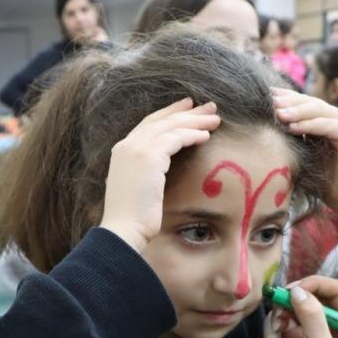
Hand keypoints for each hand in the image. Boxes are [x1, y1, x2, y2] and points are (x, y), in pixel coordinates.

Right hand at [100, 98, 220, 251]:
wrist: (123, 230)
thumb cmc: (133, 219)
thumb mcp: (138, 189)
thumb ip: (147, 174)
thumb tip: (161, 172)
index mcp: (122, 152)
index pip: (149, 124)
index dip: (169, 113)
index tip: (187, 107)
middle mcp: (127, 146)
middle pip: (161, 120)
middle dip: (187, 111)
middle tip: (208, 106)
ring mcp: (136, 149)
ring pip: (171, 126)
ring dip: (195, 121)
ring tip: (215, 120)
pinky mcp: (149, 156)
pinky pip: (176, 138)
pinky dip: (192, 135)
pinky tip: (206, 136)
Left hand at [271, 88, 337, 243]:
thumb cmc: (320, 177)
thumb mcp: (300, 153)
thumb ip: (290, 137)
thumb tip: (263, 126)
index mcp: (323, 119)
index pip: (302, 101)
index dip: (284, 97)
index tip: (263, 95)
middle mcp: (335, 118)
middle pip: (309, 102)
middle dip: (288, 101)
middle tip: (269, 101)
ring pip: (319, 111)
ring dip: (297, 111)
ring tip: (278, 113)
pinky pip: (329, 126)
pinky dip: (311, 125)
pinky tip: (293, 127)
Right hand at [271, 276, 337, 337]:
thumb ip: (311, 315)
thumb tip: (296, 290)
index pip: (337, 291)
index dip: (317, 284)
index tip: (296, 289)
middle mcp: (331, 326)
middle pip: (312, 295)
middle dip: (293, 298)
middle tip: (278, 303)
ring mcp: (309, 332)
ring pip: (292, 306)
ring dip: (279, 314)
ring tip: (274, 330)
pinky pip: (279, 321)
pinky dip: (272, 327)